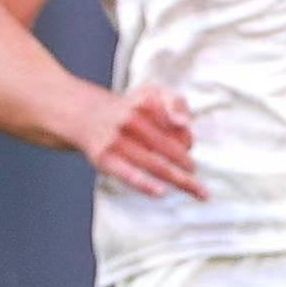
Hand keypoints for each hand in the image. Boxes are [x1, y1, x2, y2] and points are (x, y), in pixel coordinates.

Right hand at [74, 84, 202, 198]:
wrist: (88, 116)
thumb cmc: (132, 109)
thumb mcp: (155, 94)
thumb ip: (177, 103)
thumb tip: (183, 124)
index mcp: (145, 101)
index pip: (178, 125)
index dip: (187, 138)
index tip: (187, 145)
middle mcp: (129, 119)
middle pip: (168, 146)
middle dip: (186, 163)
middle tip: (196, 174)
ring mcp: (115, 140)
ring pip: (154, 164)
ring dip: (179, 179)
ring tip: (197, 190)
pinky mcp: (104, 159)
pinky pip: (127, 174)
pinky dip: (144, 184)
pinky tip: (160, 192)